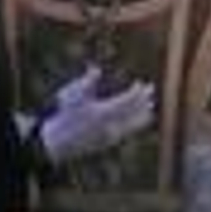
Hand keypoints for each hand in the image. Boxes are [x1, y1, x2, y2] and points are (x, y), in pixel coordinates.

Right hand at [37, 67, 156, 164]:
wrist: (59, 141)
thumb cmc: (65, 115)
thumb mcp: (72, 95)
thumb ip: (86, 82)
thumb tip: (96, 69)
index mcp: (102, 112)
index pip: (126, 101)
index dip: (136, 92)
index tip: (141, 83)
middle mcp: (109, 125)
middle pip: (132, 112)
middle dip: (143, 100)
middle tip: (151, 89)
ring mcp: (110, 135)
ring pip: (132, 124)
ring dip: (141, 112)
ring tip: (150, 104)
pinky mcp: (108, 142)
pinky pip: (127, 132)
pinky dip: (136, 124)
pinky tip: (140, 120)